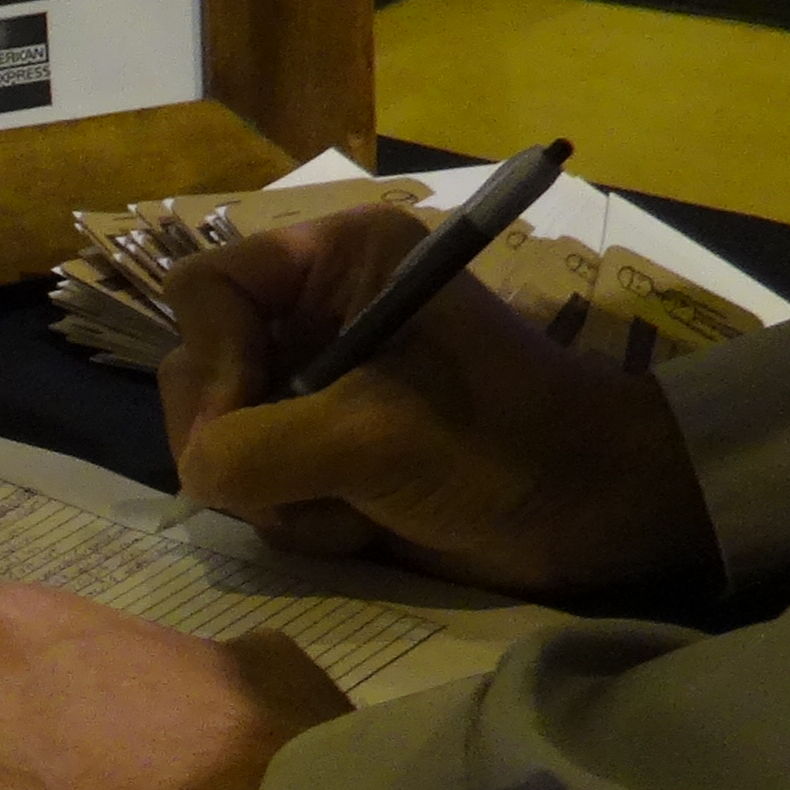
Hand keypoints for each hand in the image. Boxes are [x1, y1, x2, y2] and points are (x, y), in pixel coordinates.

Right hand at [161, 205, 717, 593]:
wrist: (591, 513)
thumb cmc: (502, 445)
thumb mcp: (370, 438)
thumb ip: (256, 448)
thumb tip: (199, 473)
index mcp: (338, 264)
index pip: (203, 290)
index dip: (209, 361)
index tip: (243, 425)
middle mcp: (317, 313)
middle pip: (198, 369)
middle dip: (238, 442)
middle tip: (294, 486)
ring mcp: (317, 387)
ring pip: (218, 440)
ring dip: (272, 493)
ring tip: (350, 509)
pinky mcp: (326, 450)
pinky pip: (253, 485)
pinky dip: (296, 519)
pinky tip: (361, 525)